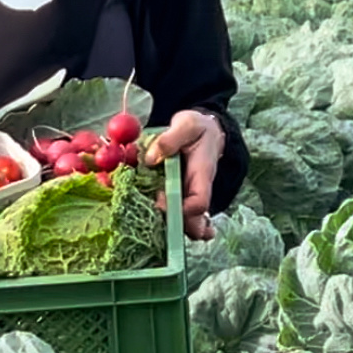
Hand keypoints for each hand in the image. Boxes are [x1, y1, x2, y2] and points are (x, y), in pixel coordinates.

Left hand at [144, 110, 224, 240]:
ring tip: (150, 228)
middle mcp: (196, 190)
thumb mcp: (187, 124)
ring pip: (184, 221)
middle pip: (192, 220)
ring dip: (169, 227)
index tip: (161, 204)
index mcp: (203, 174)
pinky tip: (146, 221)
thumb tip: (150, 158)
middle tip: (154, 223)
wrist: (206, 130)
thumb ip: (170, 139)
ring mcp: (187, 195)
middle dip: (176, 226)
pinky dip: (163, 219)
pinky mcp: (176, 194)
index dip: (184, 210)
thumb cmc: (197, 128)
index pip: (200, 201)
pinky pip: (173, 212)